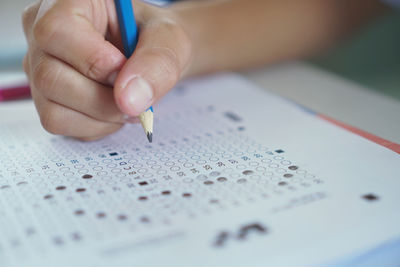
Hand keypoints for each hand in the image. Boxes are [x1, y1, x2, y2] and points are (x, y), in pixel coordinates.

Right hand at [23, 0, 191, 139]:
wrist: (151, 56)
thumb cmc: (154, 38)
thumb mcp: (170, 39)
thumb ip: (157, 62)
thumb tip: (131, 100)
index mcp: (68, 3)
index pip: (57, 31)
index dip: (93, 60)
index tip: (124, 69)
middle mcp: (43, 35)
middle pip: (50, 78)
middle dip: (103, 99)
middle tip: (135, 95)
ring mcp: (40, 69)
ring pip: (53, 110)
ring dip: (101, 117)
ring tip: (127, 102)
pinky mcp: (45, 98)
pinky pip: (60, 125)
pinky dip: (95, 126)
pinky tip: (113, 110)